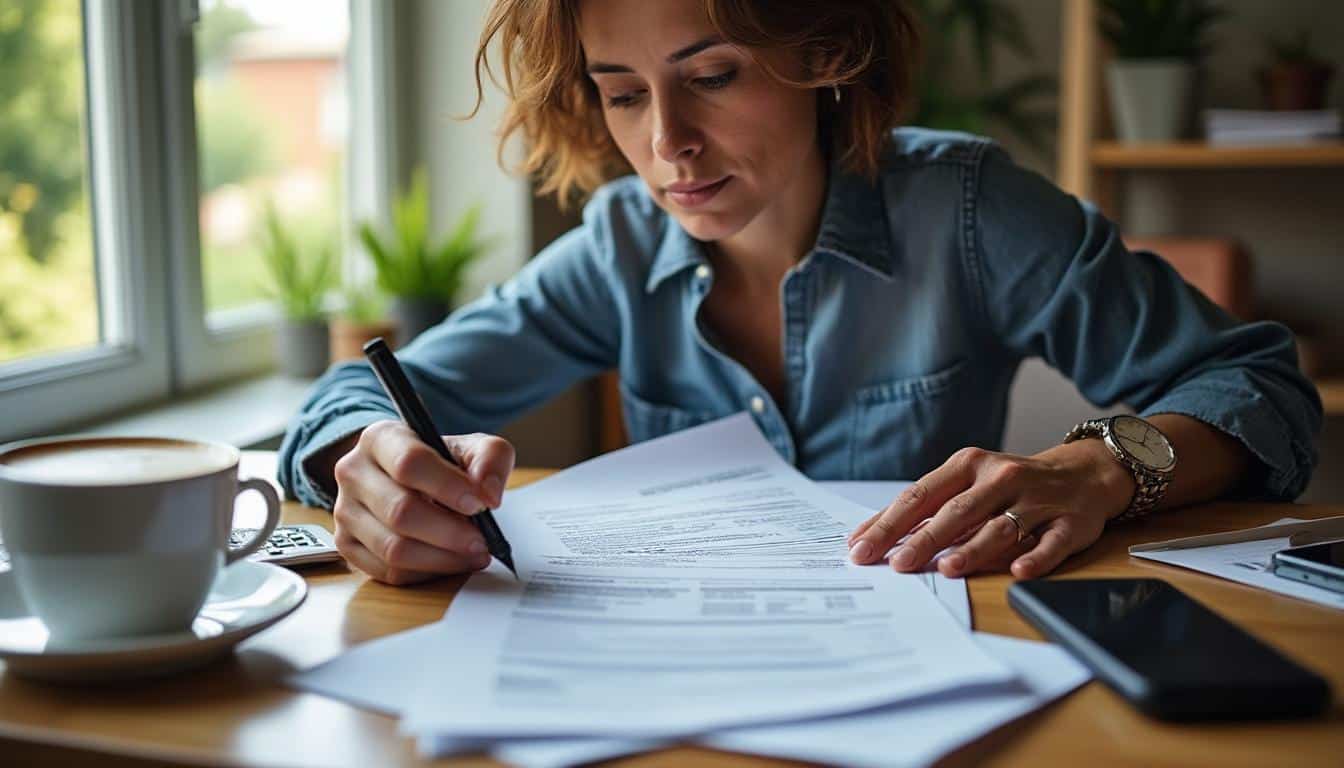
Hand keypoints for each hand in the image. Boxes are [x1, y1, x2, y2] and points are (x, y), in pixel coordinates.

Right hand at [331, 420, 514, 585]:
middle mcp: (353, 472)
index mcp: (380, 438)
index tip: (480, 504)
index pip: (409, 463)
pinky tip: (448, 563)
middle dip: (449, 532)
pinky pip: (387, 571)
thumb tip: (488, 493)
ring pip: (392, 548)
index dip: (448, 487)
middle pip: (400, 511)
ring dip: (441, 558)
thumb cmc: (440, 463)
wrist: (407, 479)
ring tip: (472, 555)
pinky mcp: (346, 544)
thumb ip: (490, 458)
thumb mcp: (471, 447)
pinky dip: (425, 573)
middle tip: (482, 541)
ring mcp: (344, 511)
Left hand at [846, 442, 1134, 578]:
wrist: (1083, 473)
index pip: (921, 495)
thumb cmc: (1009, 485)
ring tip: (947, 568)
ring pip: (1000, 526)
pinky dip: (1036, 557)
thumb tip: (870, 536)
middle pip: (956, 511)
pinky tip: (1019, 571)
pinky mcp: (1070, 521)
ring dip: (973, 548)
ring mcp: (1037, 499)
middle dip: (924, 539)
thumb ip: (926, 509)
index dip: (890, 523)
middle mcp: (1000, 477)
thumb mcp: (967, 484)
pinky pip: (1052, 542)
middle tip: (896, 565)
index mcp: (968, 465)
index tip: (861, 548)